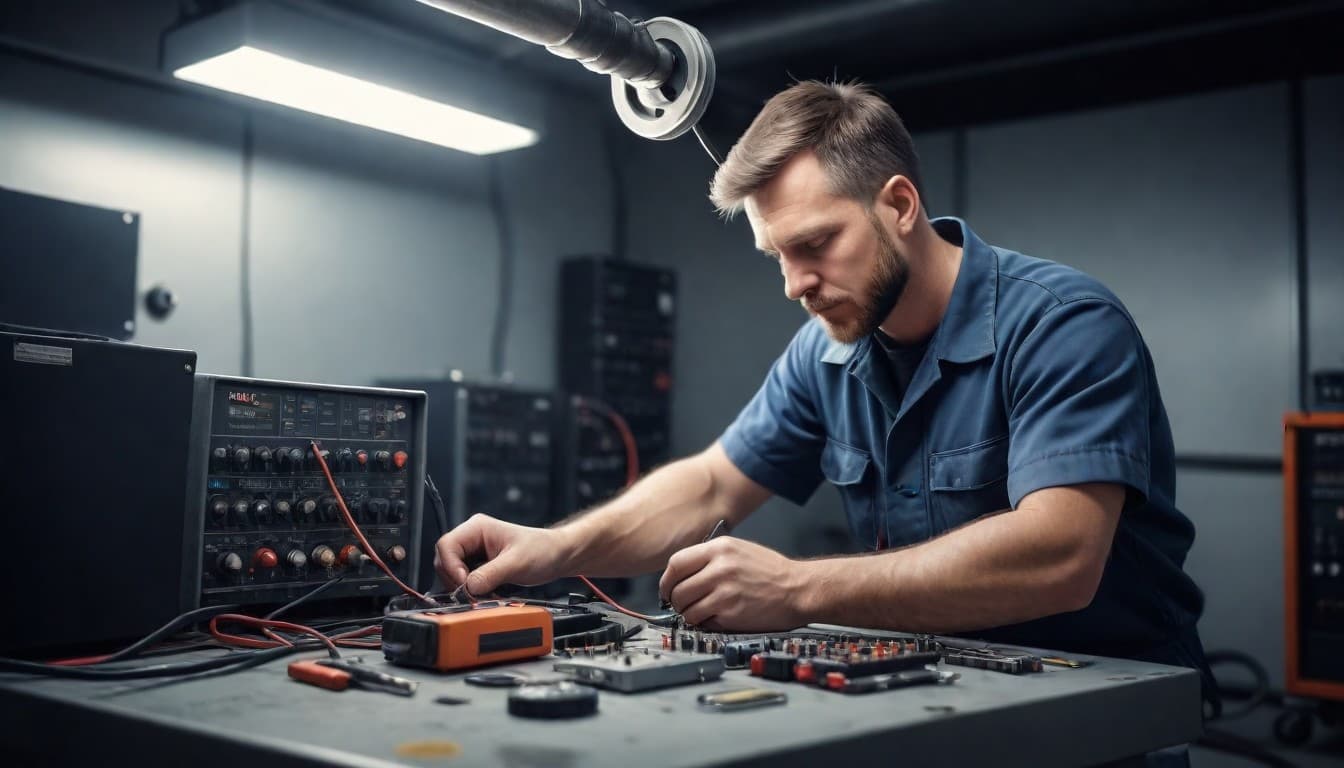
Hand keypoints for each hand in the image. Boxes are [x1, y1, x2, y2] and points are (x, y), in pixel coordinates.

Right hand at [434, 514, 569, 595]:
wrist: (557, 556)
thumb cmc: (542, 549)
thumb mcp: (517, 562)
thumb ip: (491, 574)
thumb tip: (469, 587)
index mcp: (477, 528)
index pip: (447, 545)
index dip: (451, 567)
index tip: (464, 585)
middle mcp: (472, 538)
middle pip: (445, 561)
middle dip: (456, 580)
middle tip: (472, 594)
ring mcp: (475, 553)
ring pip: (453, 573)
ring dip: (463, 587)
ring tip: (482, 594)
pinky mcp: (479, 566)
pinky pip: (464, 580)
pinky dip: (471, 590)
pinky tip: (485, 594)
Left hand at [658, 537, 810, 631]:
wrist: (799, 588)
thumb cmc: (771, 571)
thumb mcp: (739, 550)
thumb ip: (710, 558)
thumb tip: (682, 573)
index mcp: (720, 548)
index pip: (676, 563)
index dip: (667, 580)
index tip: (668, 589)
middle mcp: (720, 567)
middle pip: (677, 588)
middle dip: (676, 601)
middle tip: (683, 605)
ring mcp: (724, 591)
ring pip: (686, 608)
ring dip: (689, 614)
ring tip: (701, 613)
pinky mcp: (731, 612)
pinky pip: (703, 621)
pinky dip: (704, 623)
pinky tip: (716, 618)